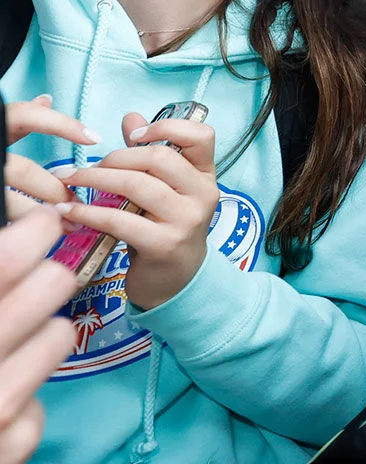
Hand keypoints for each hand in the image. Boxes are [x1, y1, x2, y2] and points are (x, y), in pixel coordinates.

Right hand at [0, 207, 77, 463]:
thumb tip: (16, 242)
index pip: (7, 262)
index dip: (34, 232)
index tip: (44, 222)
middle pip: (52, 286)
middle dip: (46, 279)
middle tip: (33, 284)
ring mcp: (0, 406)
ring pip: (60, 334)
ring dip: (42, 334)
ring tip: (10, 344)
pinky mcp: (13, 443)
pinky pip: (41, 400)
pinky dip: (24, 399)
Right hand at [5, 96, 96, 217]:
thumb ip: (18, 118)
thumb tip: (47, 100)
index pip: (23, 116)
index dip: (59, 124)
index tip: (94, 138)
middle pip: (19, 170)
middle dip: (52, 189)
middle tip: (76, 202)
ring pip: (7, 201)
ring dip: (39, 216)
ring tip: (65, 225)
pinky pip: (0, 217)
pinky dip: (18, 228)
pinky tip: (35, 237)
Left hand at [61, 112, 218, 309]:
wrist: (177, 281)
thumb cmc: (165, 229)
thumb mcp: (164, 191)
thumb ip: (148, 155)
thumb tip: (131, 117)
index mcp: (205, 176)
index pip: (202, 136)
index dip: (167, 127)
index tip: (134, 136)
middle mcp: (203, 194)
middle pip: (159, 159)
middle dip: (114, 157)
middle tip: (85, 167)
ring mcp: (187, 220)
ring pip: (138, 185)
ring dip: (96, 180)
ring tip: (70, 182)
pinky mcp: (164, 244)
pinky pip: (121, 220)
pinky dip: (89, 212)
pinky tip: (70, 211)